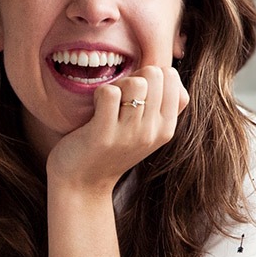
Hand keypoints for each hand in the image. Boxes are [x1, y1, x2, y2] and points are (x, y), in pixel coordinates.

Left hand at [45, 64, 188, 192]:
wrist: (82, 185)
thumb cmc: (111, 150)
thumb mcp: (146, 132)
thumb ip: (160, 105)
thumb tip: (167, 71)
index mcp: (166, 129)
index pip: (173, 79)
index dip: (152, 75)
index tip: (136, 92)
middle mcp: (152, 132)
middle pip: (155, 74)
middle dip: (135, 75)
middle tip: (120, 96)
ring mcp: (130, 135)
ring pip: (135, 82)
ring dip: (118, 84)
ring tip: (108, 103)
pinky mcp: (104, 135)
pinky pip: (109, 93)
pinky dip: (99, 93)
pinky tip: (95, 108)